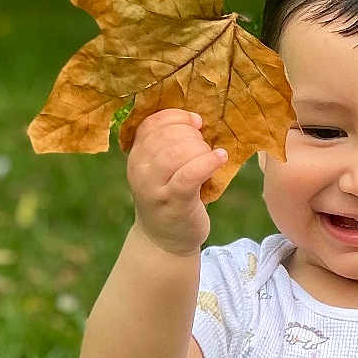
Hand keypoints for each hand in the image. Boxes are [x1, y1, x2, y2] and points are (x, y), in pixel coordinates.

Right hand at [125, 109, 227, 256]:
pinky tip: (221, 158)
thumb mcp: (161, 170)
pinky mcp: (174, 201)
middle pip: (167, 136)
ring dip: (201, 149)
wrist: (164, 240)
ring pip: (177, 152)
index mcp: (136, 156)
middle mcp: (139, 170)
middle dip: (192, 136)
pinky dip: (208, 162)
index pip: (151, 124)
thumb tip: (198, 120)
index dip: (176, 117)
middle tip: (205, 147)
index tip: (196, 122)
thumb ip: (169, 145)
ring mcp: (154, 187)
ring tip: (212, 156)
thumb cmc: (170, 198)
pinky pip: (190, 174)